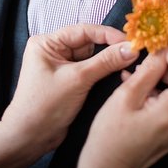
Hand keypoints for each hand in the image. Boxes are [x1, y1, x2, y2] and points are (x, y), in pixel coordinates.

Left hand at [1, 24, 135, 154]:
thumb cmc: (46, 105)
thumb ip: (105, 62)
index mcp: (46, 43)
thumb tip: (132, 48)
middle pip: (89, 43)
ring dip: (109, 61)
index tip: (132, 41)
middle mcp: (52, 51)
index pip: (82, 31)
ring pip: (92, 57)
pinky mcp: (68, 81)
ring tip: (131, 63)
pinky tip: (119, 73)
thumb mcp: (77, 80)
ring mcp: (61, 66)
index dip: (108, 34)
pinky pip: (90, 70)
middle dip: (110, 48)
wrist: (31, 136)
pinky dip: (104, 71)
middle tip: (136, 52)